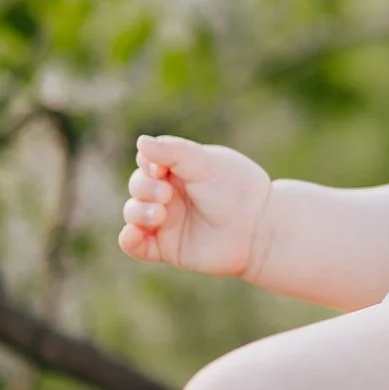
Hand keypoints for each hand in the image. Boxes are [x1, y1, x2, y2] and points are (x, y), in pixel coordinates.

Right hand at [116, 133, 273, 276]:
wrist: (259, 229)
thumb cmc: (237, 190)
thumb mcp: (206, 164)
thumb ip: (174, 152)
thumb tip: (141, 141)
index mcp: (178, 170)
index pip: (147, 161)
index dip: (147, 163)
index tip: (160, 168)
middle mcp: (169, 194)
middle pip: (137, 186)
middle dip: (145, 188)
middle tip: (167, 194)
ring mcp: (166, 221)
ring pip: (133, 212)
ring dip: (138, 211)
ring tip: (161, 214)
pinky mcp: (166, 248)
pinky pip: (135, 245)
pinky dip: (128, 239)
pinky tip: (133, 233)